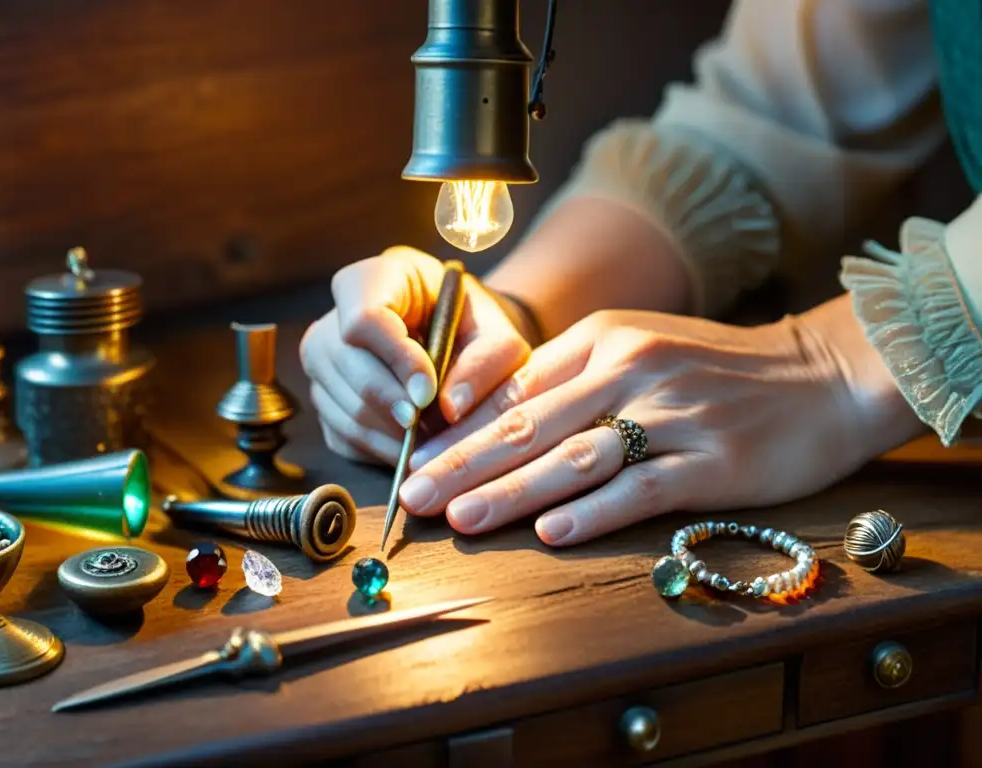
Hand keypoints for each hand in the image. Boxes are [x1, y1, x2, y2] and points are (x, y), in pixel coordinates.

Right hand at [299, 246, 531, 465]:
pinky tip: (413, 445)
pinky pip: (343, 437)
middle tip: (438, 431)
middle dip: (397, 408)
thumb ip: (485, 363)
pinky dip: (381, 450)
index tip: (428, 393)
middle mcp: (332, 319)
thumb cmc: (471, 328)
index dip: (395, 360)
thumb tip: (452, 409)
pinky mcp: (322, 400)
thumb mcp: (495, 334)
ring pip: (346, 410)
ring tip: (434, 441)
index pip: (365, 320)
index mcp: (372, 280)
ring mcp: (320, 363)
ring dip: (394, 436)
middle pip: (351, 371)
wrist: (449, 337)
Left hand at [398, 300, 908, 545]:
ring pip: (574, 457)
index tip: (415, 461)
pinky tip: (550, 532)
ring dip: (512, 491)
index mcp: (603, 338)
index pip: (514, 389)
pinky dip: (592, 511)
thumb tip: (495, 417)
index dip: (459, 430)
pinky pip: (640, 488)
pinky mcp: (711, 462)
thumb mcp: (639, 346)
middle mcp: (630, 370)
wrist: (819, 376)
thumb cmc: (715, 368)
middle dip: (463, 464)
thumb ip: (571, 376)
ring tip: (461, 518)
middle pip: (530, 424)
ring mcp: (671, 416)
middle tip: (412, 497)